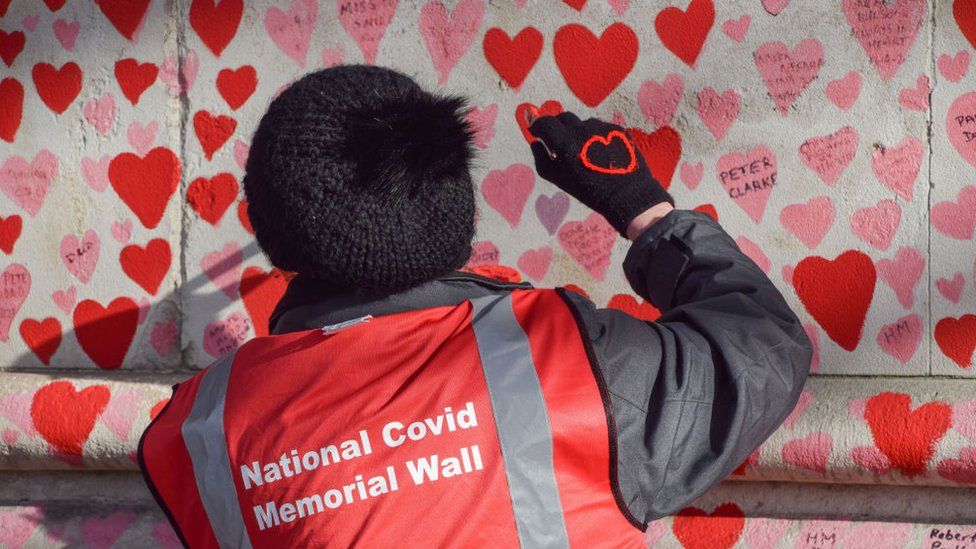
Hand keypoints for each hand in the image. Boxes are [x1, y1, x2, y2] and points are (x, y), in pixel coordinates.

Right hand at [527, 112, 673, 234]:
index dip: (538, 125)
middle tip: (557, 140)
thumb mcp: (560, 181)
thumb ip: (542, 160)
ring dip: (577, 131)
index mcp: (567, 143)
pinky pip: (600, 127)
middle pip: (564, 117)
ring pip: (583, 122)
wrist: (627, 195)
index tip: (536, 132)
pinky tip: (598, 151)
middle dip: (557, 126)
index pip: (546, 123)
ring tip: (582, 149)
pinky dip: (594, 135)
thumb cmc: (590, 192)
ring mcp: (602, 127)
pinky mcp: (617, 129)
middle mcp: (584, 130)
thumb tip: (536, 143)